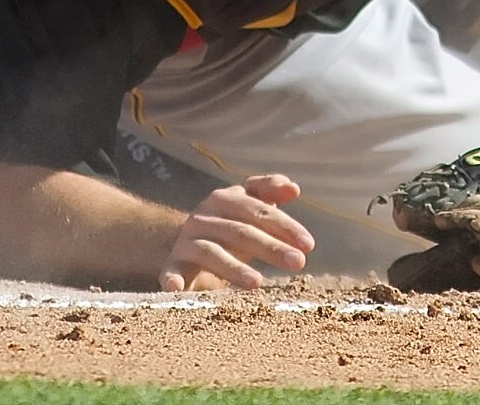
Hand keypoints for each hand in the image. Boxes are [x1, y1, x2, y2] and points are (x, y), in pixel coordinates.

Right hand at [160, 174, 314, 291]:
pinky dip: (171, 279)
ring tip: (257, 282)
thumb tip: (293, 188)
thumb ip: (269, 191)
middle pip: (240, 232)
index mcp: (225, 199)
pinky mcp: (171, 265)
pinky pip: (170, 272)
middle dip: (271, 247)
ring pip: (211, 253)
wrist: (182, 243)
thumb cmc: (227, 224)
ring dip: (233, 268)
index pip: (260, 212)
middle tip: (298, 263)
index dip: (285, 226)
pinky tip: (176, 290)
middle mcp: (204, 217)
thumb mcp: (247, 205)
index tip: (309, 245)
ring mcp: (186, 241)